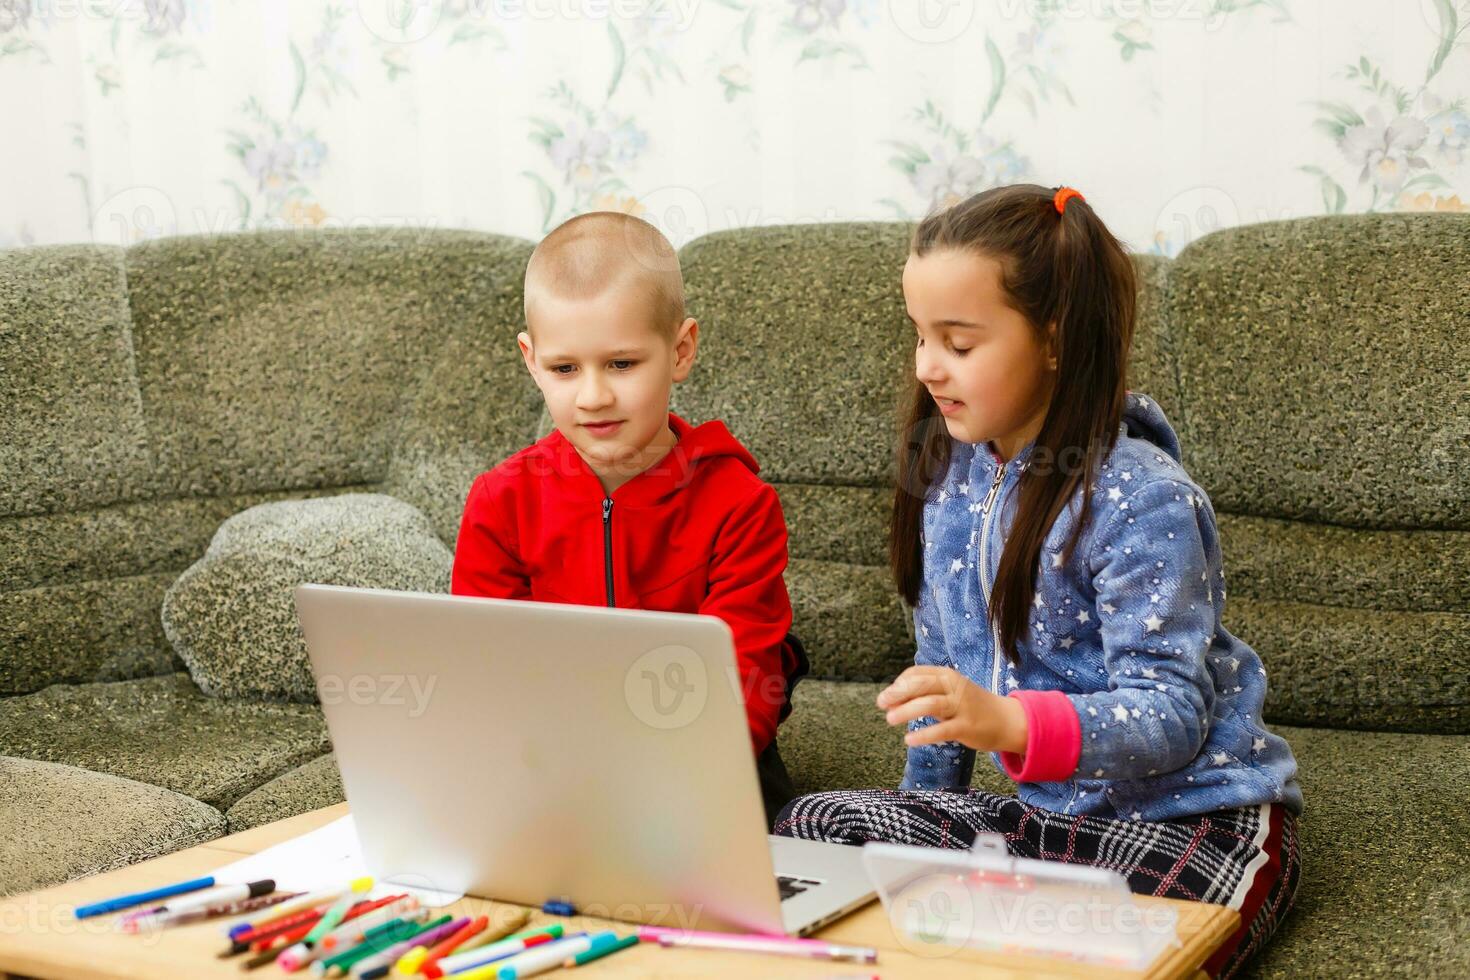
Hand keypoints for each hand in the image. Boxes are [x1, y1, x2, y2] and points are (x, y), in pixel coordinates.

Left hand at [877, 666, 1027, 754]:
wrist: (1007, 721)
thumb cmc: (972, 707)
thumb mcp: (949, 694)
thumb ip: (925, 694)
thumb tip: (892, 700)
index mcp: (948, 676)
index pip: (917, 673)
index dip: (898, 683)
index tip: (887, 696)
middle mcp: (954, 687)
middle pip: (920, 685)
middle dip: (897, 693)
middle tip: (881, 703)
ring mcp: (962, 706)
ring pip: (929, 704)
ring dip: (906, 711)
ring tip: (889, 720)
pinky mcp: (967, 726)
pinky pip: (942, 730)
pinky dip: (923, 735)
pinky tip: (909, 740)